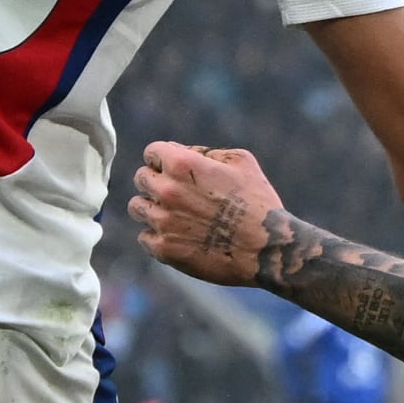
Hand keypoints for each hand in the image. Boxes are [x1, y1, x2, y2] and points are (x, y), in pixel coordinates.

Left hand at [127, 140, 284, 285]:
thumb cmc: (259, 202)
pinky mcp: (164, 249)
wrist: (267, 249)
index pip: (151, 153)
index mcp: (182, 164)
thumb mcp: (242, 162)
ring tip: (174, 216)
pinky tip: (178, 236)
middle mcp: (166, 190)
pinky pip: (144, 237)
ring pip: (137, 207)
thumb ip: (207, 153)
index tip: (173, 169)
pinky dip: (157, 236)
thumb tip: (184, 153)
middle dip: (156, 182)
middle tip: (177, 194)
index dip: (164, 159)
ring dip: (152, 208)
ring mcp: (163, 221)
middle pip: (141, 179)